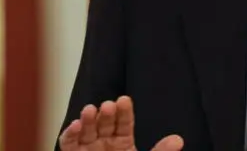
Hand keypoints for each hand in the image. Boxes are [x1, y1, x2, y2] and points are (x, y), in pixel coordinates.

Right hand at [58, 96, 183, 150]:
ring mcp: (88, 150)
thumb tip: (178, 140)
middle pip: (105, 124)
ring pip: (87, 131)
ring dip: (88, 120)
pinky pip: (68, 145)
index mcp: (123, 143)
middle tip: (109, 105)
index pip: (124, 123)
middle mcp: (104, 143)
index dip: (124, 112)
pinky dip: (70, 134)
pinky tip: (75, 125)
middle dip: (107, 114)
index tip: (124, 101)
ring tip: (90, 110)